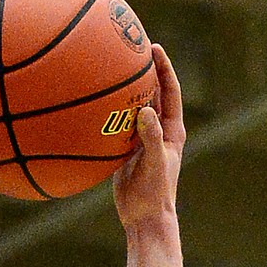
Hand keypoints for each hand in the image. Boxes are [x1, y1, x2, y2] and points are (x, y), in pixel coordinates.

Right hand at [113, 45, 183, 233]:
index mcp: (172, 130)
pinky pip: (117, 126)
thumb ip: (151, 136)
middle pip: (152, 93)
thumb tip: (144, 109)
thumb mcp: (155, 163)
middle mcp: (158, 131)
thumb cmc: (156, 193)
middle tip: (130, 49)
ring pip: (134, 108)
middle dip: (143, 71)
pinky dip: (109, 113)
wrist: (144, 218)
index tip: (153, 47)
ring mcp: (141, 140)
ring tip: (110, 69)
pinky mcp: (126, 151)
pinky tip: (94, 103)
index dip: (163, 68)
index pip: (170, 91)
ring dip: (125, 91)